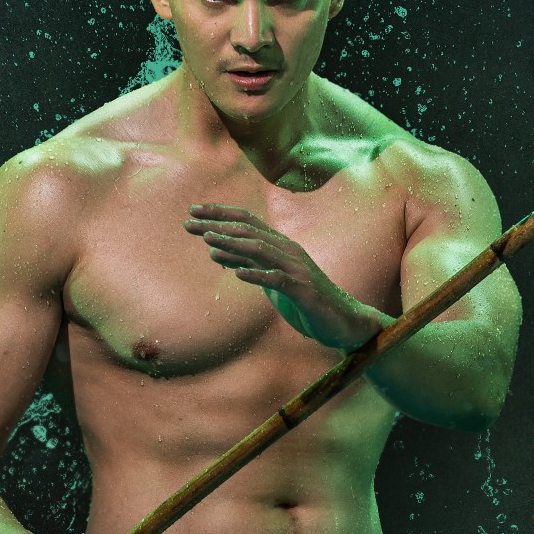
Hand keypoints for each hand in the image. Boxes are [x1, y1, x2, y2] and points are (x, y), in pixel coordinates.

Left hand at [184, 203, 382, 350]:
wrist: (344, 322)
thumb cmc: (306, 300)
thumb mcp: (272, 279)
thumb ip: (249, 264)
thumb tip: (217, 252)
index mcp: (280, 246)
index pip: (247, 221)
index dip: (220, 213)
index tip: (193, 211)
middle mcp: (288, 251)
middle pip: (249, 230)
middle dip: (217, 224)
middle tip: (188, 222)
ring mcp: (297, 270)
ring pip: (261, 249)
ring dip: (233, 244)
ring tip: (208, 241)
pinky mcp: (303, 291)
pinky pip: (277, 280)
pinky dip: (257, 274)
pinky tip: (237, 273)